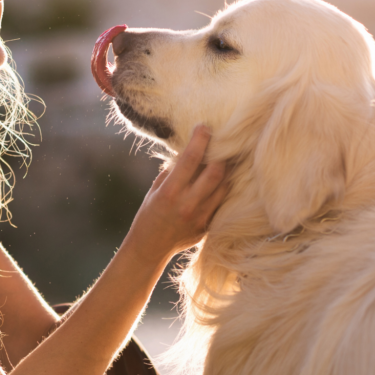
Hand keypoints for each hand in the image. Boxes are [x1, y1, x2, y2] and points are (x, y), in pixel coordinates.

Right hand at [123, 125, 228, 264]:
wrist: (150, 248)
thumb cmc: (149, 214)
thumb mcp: (155, 190)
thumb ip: (173, 172)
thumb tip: (189, 151)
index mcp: (170, 192)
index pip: (191, 159)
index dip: (200, 139)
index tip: (204, 127)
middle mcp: (188, 205)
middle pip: (216, 172)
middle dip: (220, 154)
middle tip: (219, 143)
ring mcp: (201, 217)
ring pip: (224, 186)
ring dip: (225, 170)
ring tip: (223, 159)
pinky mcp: (208, 226)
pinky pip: (222, 202)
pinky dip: (223, 188)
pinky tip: (221, 180)